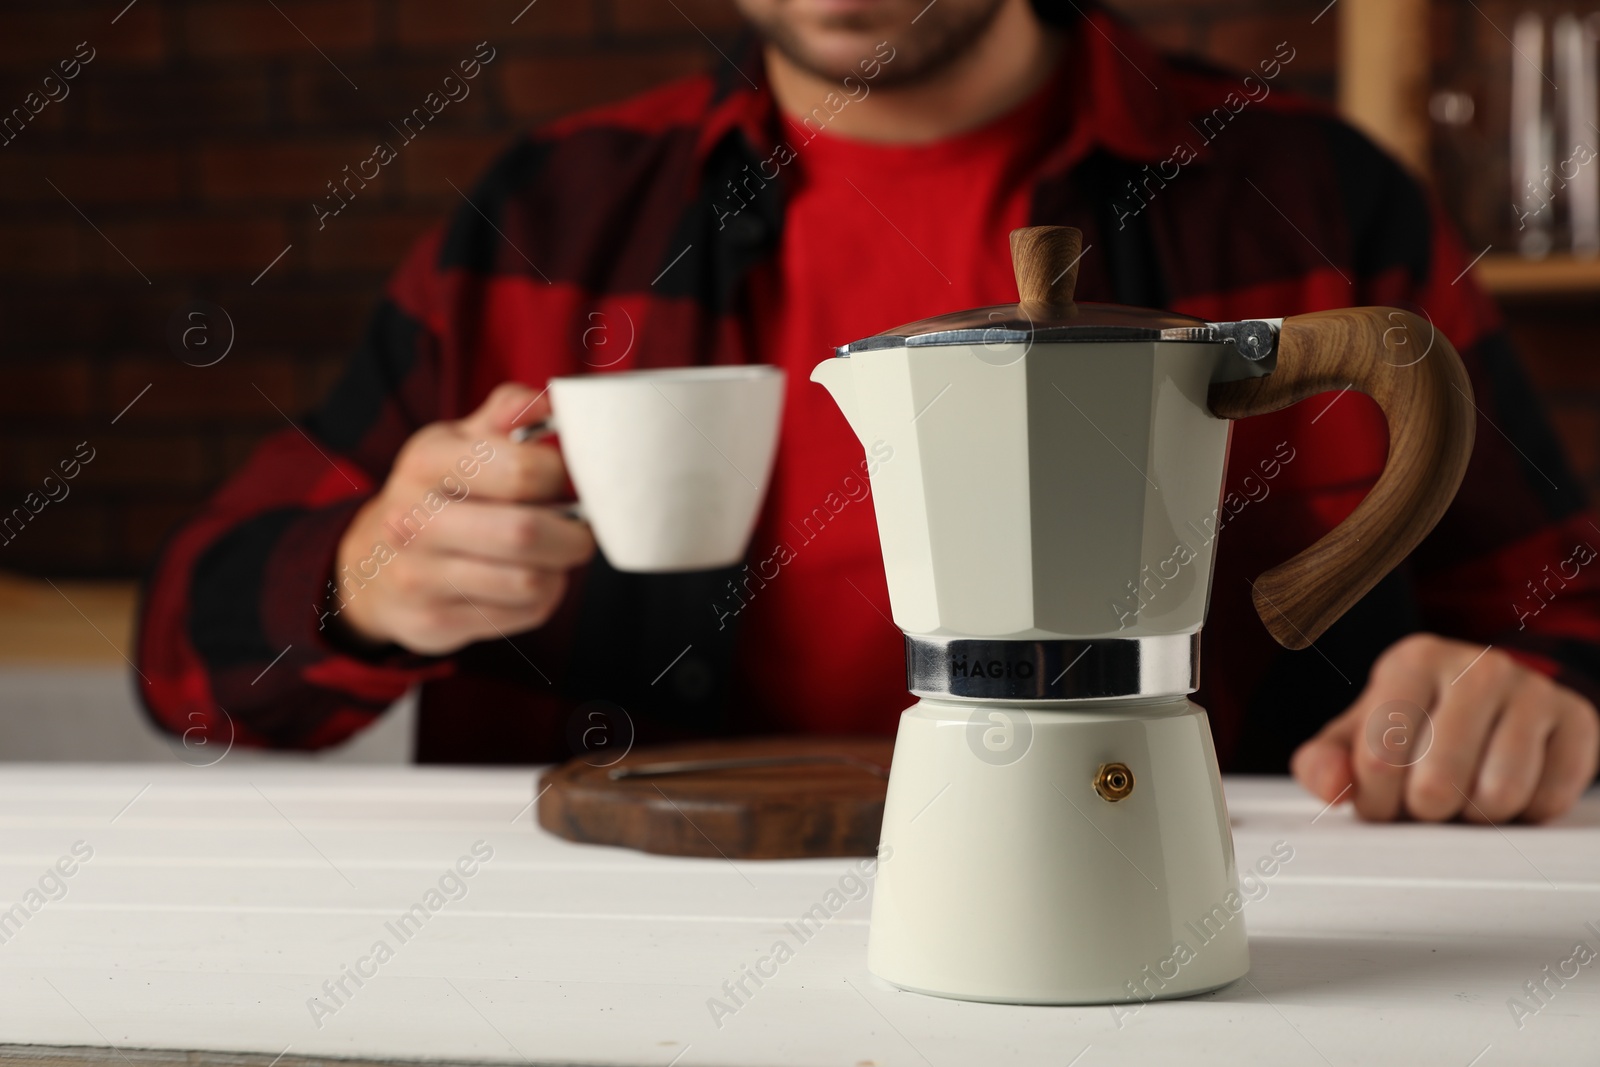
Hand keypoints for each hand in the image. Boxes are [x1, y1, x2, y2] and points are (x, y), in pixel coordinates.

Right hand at [330, 382, 595, 654]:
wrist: (369, 566)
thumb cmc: (438, 492)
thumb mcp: (459, 441)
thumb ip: (509, 411)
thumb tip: (556, 399)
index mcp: (425, 461)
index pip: (523, 471)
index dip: (561, 476)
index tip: (562, 480)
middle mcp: (413, 520)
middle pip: (526, 533)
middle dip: (573, 534)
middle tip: (579, 528)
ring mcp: (419, 576)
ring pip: (531, 582)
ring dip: (559, 569)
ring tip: (552, 554)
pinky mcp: (434, 622)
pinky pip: (524, 614)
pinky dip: (543, 598)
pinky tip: (527, 580)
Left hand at [1291, 634, 1598, 822]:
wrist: (1492, 704)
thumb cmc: (1413, 724)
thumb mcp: (1356, 736)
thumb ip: (1323, 763)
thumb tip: (1331, 788)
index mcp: (1414, 661)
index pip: (1380, 758)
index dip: (1376, 801)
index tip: (1381, 801)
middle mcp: (1477, 666)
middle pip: (1438, 783)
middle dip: (1424, 812)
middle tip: (1425, 803)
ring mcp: (1533, 690)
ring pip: (1498, 796)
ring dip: (1474, 816)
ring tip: (1464, 795)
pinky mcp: (1577, 721)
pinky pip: (1548, 800)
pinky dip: (1523, 814)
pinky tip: (1506, 789)